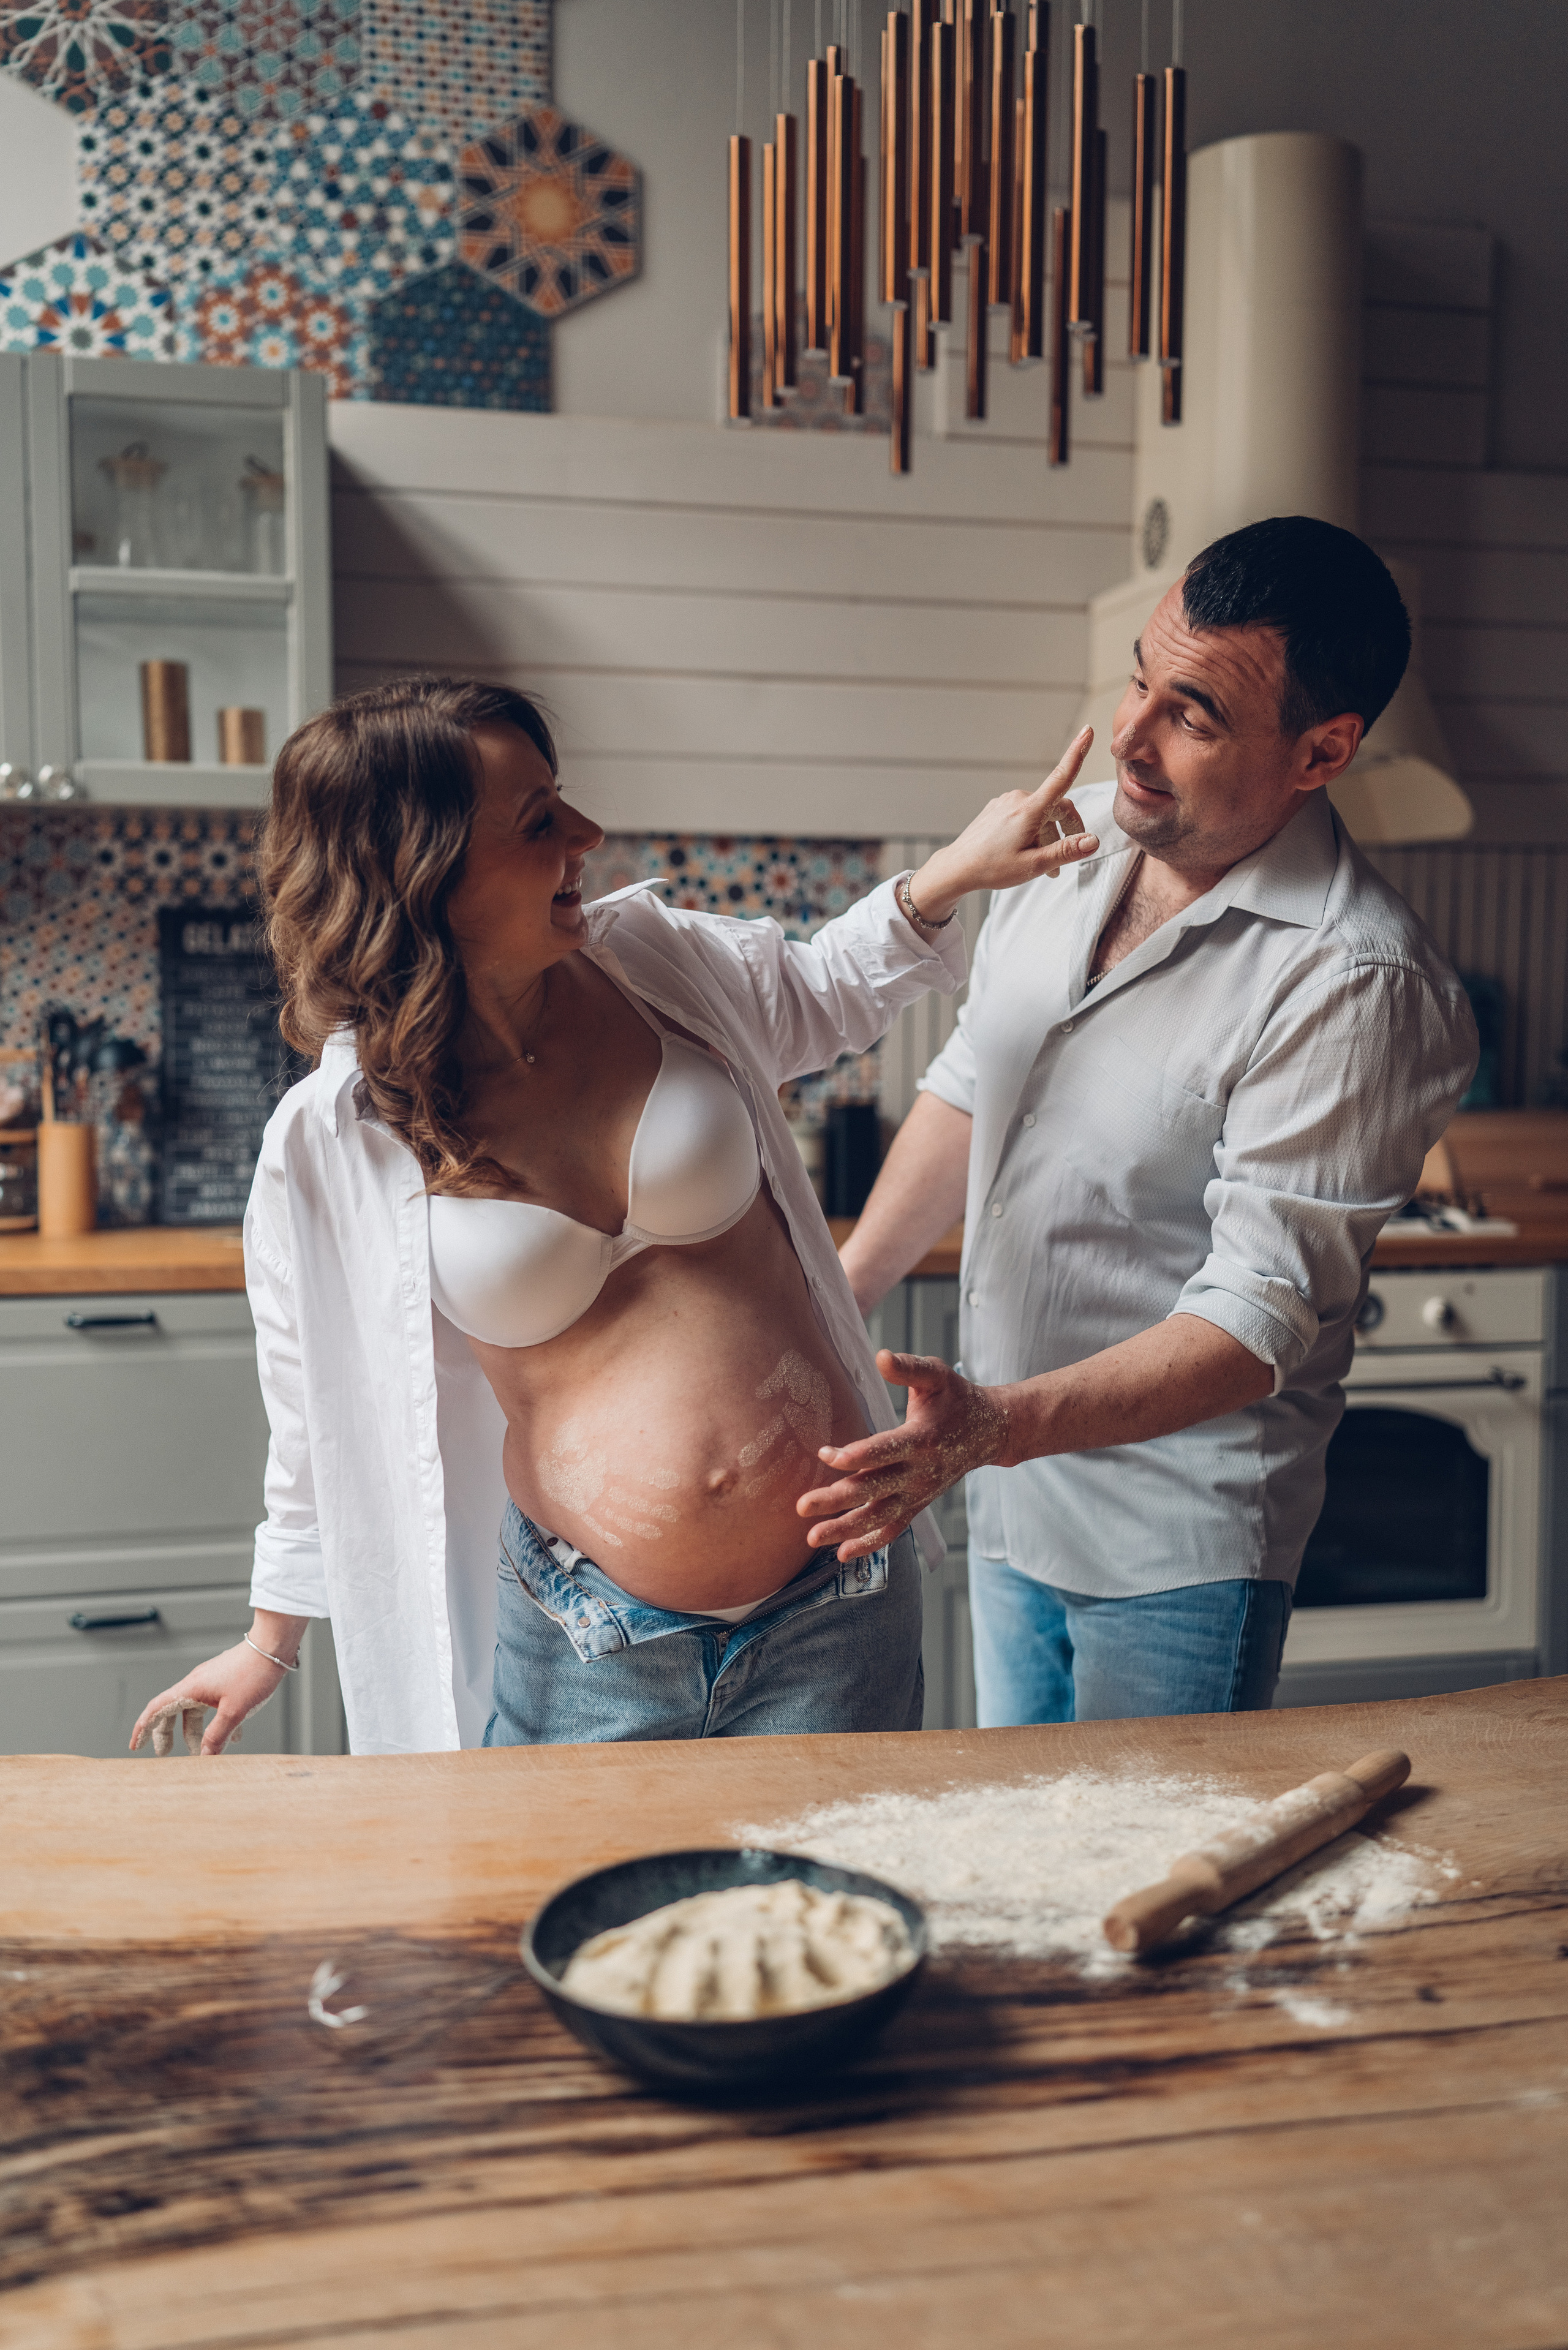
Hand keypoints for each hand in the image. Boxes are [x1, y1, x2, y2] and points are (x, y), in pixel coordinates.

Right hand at [130, 1622, 297, 1756]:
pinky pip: (214, 1706)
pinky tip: (234, 1737)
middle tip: (164, 1754)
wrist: (274, 1646)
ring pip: (196, 1711)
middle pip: (173, 1711)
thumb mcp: (234, 1711)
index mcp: (191, 1688)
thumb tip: (204, 1756)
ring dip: (196, 1732)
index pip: (157, 1709)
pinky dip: (218, 1723)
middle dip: (167, 1733)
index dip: (144, 1728)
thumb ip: (218, 1735)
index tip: (135, 1745)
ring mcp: (212, 1682)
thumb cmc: (253, 1674)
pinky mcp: (226, 1682)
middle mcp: (197, 1684)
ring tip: (202, 1752)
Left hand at [796, 1349, 1010, 1559]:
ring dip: (846, 1530)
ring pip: (880, 1517)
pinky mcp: (918, 1504)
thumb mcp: (938, 1375)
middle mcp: (920, 1472)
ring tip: (812, 1538)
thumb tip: (881, 1356)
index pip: (885, 1451)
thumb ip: (909, 1368)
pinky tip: (842, 1554)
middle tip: (802, 1506)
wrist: (989, 1431)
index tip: (825, 1454)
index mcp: (922, 1439)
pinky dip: (870, 1544)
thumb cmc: (957, 1398)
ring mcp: (919, 1493)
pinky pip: (893, 1529)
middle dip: (837, 1500)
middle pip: (874, 1489)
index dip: (855, 1455)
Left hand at [907, 728, 1099, 921]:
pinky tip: (1029, 852)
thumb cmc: (992, 867)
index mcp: (1030, 809)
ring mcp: (1006, 801)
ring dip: (1049, 835)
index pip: (1062, 776)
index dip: (1077, 753)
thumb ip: (1065, 851)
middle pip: (1057, 805)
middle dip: (1067, 830)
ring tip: (1046, 866)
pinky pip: (1025, 814)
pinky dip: (1035, 831)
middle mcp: (1019, 799)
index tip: (1088, 731)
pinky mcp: (998, 808)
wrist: (957, 868)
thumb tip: (1093, 841)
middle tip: (1066, 860)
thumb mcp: (1034, 865)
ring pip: (1041, 813)